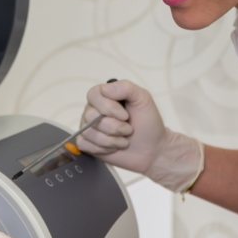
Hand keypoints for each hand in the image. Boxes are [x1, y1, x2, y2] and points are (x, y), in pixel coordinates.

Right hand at [77, 79, 203, 192]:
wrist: (152, 149)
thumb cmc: (148, 122)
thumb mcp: (143, 99)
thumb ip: (126, 88)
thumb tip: (105, 89)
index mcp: (105, 96)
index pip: (93, 95)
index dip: (108, 107)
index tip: (125, 116)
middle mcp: (94, 110)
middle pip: (90, 116)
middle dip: (114, 127)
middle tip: (128, 130)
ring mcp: (89, 127)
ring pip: (88, 132)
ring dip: (111, 140)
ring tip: (124, 140)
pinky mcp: (88, 144)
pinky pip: (84, 145)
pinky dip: (103, 149)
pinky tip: (114, 148)